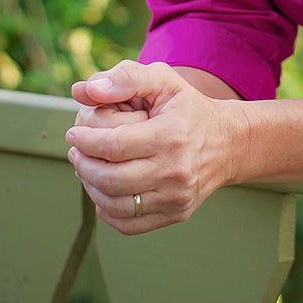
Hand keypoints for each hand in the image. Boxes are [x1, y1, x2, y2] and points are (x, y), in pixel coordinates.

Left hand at [66, 60, 242, 234]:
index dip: (85, 140)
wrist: (228, 142)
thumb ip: (125, 77)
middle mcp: (176, 170)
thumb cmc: (188, 107)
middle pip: (111, 178)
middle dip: (83, 164)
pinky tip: (104, 190)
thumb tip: (84, 90)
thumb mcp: (163, 79)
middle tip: (76, 151)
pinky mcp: (176, 214)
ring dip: (91, 187)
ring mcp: (177, 197)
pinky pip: (130, 224)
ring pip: (116, 205)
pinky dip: (108, 210)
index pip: (113, 145)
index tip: (74, 133)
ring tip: (87, 167)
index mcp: (171, 135)